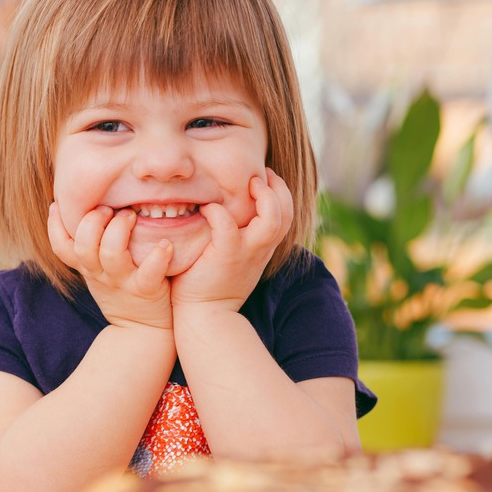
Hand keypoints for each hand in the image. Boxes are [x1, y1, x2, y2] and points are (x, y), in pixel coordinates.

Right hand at [48, 203, 174, 329]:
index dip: (54, 226)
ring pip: (111, 254)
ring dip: (120, 230)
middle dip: (93, 221)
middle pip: (83, 246)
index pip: (61, 247)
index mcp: (88, 267)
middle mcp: (100, 273)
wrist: (142, 331)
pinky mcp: (146, 290)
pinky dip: (158, 256)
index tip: (58, 204)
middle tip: (109, 208)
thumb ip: (91, 246)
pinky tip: (165, 244)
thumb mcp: (98, 272)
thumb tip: (86, 209)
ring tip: (132, 216)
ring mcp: (122, 282)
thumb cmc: (122, 291)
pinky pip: (149, 273)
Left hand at [170, 169, 293, 311]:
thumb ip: (238, 237)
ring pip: (272, 219)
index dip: (280, 192)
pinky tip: (207, 209)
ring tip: (248, 184)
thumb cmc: (211, 284)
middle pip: (287, 212)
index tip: (265, 178)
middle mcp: (260, 249)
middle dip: (278, 188)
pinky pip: (227, 224)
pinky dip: (218, 211)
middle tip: (260, 175)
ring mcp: (246, 252)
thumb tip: (226, 210)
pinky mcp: (226, 255)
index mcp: (263, 247)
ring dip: (263, 196)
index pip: (286, 214)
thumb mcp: (234, 258)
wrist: (205, 317)